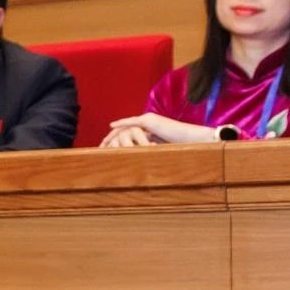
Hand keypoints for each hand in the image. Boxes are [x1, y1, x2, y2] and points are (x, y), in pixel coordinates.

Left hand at [100, 112, 219, 148]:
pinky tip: (111, 128)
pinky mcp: (149, 120)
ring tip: (103, 140)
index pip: (129, 136)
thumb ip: (149, 156)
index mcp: (148, 131)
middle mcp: (147, 123)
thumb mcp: (159, 153)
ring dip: (114, 133)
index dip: (118, 143)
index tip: (107, 151)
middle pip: (124, 130)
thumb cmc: (178, 149)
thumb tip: (141, 170)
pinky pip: (132, 123)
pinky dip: (121, 125)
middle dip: (111, 138)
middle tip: (100, 146)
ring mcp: (148, 120)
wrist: (189, 140)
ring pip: (125, 126)